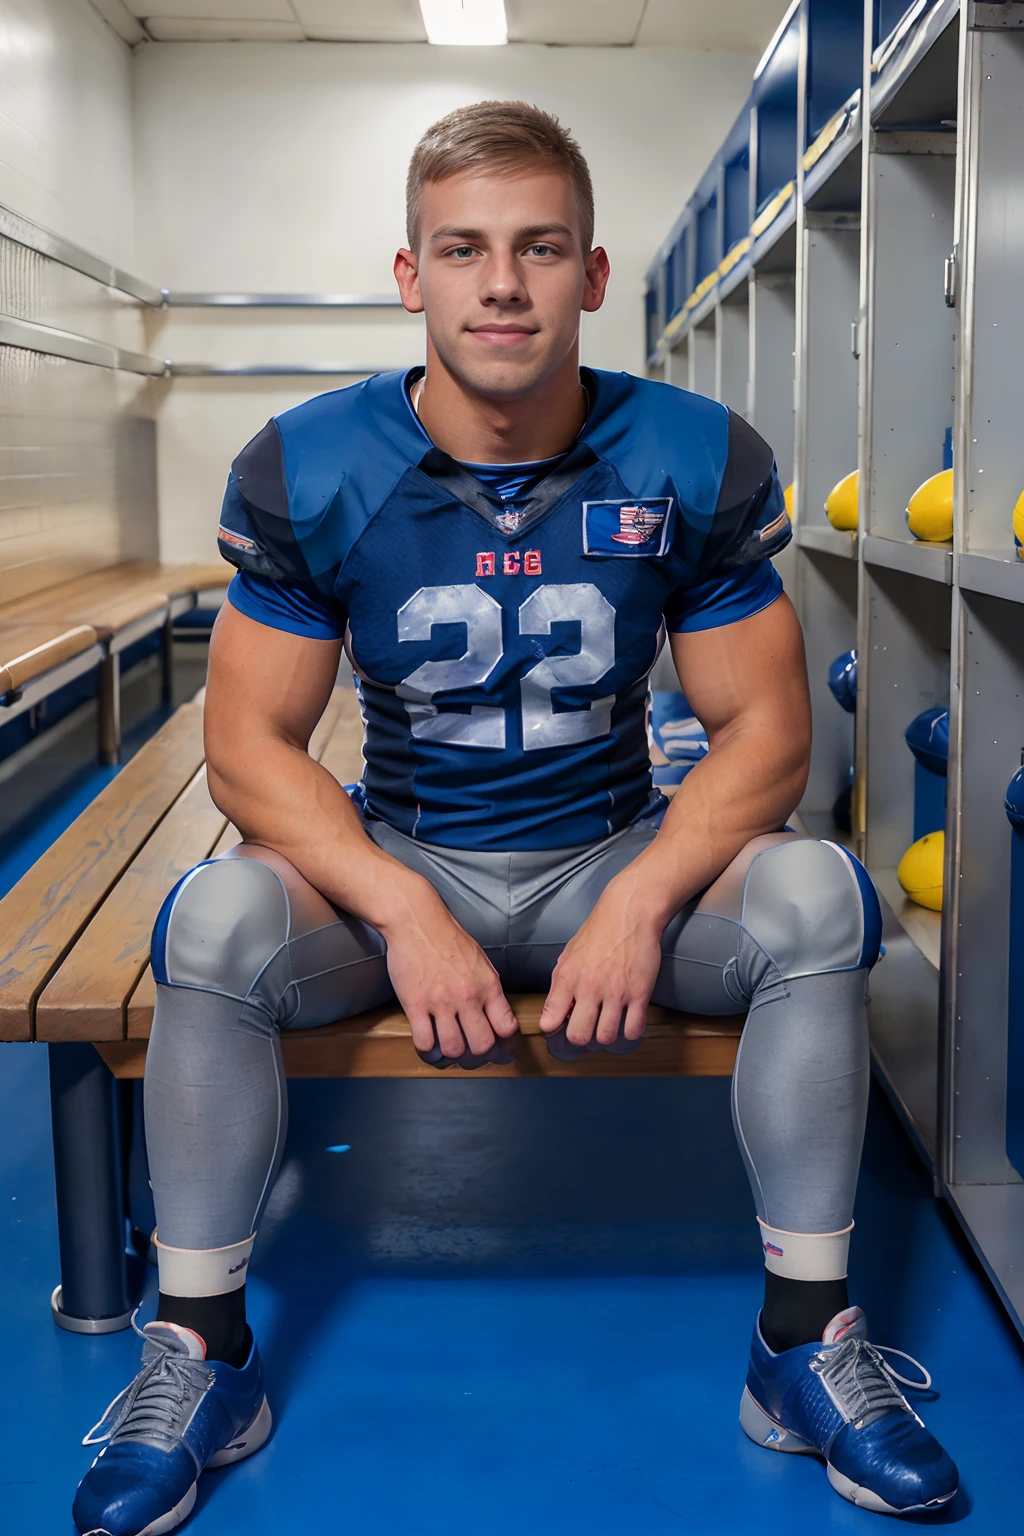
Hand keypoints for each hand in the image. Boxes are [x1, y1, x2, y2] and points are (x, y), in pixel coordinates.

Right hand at [381, 886, 517, 1059]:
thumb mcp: (481, 962)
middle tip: (471, 1056)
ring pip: (453, 1049)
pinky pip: (424, 1043)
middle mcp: (467, 996)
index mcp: (488, 986)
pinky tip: (429, 1046)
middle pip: (481, 1046)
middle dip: (478, 1057)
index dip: (505, 1046)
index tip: (500, 1051)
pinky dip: (428, 1052)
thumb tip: (498, 1016)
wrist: (418, 921)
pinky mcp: (414, 1004)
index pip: (506, 1028)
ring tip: (448, 1050)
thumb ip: (490, 990)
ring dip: (452, 1055)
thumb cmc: (449, 939)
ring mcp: (440, 1002)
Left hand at [538, 883, 664, 1047]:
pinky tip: (628, 1021)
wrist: (629, 912)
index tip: (560, 1030)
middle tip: (587, 1032)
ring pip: (607, 1038)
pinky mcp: (640, 993)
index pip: (549, 1022)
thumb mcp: (568, 955)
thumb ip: (560, 985)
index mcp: (567, 978)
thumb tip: (553, 1014)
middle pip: (578, 1037)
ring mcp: (616, 992)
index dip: (553, 1032)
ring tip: (608, 1026)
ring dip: (607, 1037)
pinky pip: (633, 1030)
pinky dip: (630, 1033)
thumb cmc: (598, 932)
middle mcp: (589, 988)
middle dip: (581, 1040)